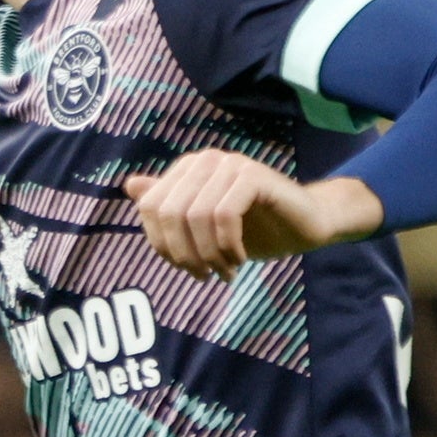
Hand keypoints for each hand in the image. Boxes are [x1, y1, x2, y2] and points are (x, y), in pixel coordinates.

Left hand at [122, 152, 378, 276]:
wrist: (307, 224)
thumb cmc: (254, 227)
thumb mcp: (203, 226)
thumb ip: (169, 206)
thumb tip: (130, 184)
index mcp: (187, 169)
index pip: (149, 208)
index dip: (161, 244)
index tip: (185, 267)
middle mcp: (205, 160)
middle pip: (168, 213)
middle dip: (184, 253)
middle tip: (204, 276)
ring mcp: (229, 164)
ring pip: (195, 217)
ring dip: (209, 254)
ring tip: (225, 271)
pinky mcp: (253, 175)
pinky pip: (224, 215)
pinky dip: (228, 245)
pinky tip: (239, 259)